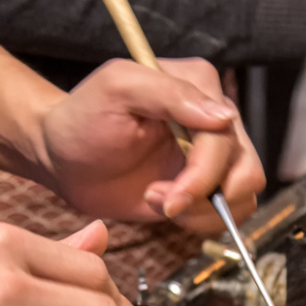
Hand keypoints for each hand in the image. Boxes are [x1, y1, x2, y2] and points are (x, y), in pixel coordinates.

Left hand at [35, 57, 264, 234]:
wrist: (62, 157)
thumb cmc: (82, 118)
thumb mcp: (118, 89)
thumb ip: (169, 93)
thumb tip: (224, 117)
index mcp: (199, 85)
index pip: (225, 137)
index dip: (203, 174)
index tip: (169, 196)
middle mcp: (213, 118)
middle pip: (244, 168)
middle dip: (204, 196)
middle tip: (162, 203)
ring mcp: (211, 154)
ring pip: (243, 195)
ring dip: (202, 211)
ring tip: (158, 202)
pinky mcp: (203, 185)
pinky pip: (228, 213)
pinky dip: (200, 221)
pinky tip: (163, 208)